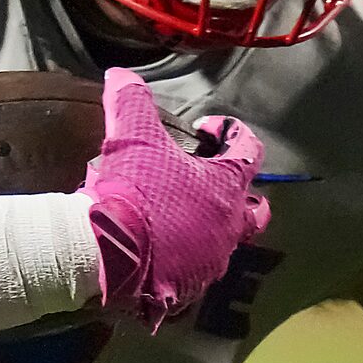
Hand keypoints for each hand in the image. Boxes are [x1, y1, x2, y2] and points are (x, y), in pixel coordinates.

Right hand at [82, 68, 269, 330]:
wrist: (106, 253)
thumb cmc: (132, 191)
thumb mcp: (130, 137)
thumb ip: (131, 100)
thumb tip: (120, 73)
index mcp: (226, 187)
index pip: (249, 152)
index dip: (231, 133)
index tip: (205, 129)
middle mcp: (229, 227)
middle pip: (256, 211)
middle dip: (241, 195)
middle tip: (212, 183)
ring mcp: (211, 261)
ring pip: (222, 243)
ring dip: (206, 227)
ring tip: (175, 216)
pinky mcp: (188, 289)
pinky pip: (193, 271)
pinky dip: (182, 258)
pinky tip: (158, 251)